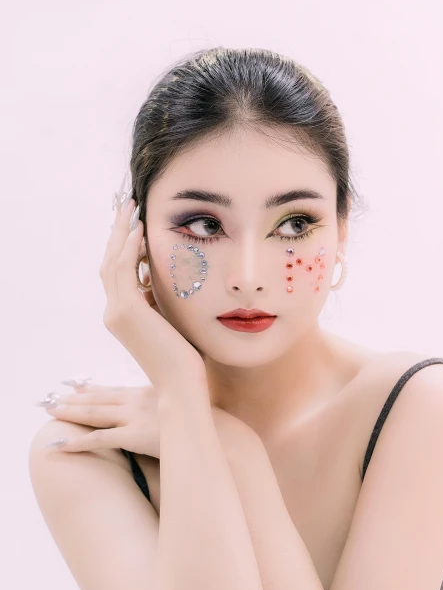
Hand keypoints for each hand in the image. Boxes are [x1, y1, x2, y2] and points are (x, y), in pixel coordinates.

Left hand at [40, 381, 259, 459]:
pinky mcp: (134, 435)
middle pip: (99, 399)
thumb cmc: (207, 423)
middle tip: (54, 397)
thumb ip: (174, 404)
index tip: (77, 385)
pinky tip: (58, 444)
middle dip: (75, 398)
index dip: (94, 388)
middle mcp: (138, 400)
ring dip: (70, 412)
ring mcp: (135, 417)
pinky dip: (76, 442)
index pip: (115, 390)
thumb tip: (172, 409)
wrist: (216, 433)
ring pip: (94, 414)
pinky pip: (99, 439)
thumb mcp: (189, 405)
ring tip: (50, 411)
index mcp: (150, 391)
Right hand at [101, 194, 206, 393]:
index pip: (118, 273)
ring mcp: (117, 312)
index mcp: (123, 317)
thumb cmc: (184, 358)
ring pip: (113, 261)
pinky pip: (124, 269)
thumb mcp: (171, 321)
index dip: (123, 246)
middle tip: (127, 205)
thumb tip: (167, 279)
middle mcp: (114, 313)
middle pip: (109, 262)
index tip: (134, 223)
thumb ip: (162, 301)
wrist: (182, 384)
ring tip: (132, 207)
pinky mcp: (127, 311)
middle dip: (118, 232)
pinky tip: (140, 229)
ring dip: (122, 232)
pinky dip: (130, 247)